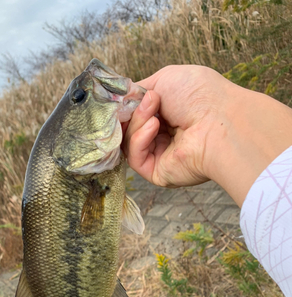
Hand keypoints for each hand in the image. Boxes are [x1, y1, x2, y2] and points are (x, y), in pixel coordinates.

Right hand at [122, 65, 291, 206]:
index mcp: (169, 114)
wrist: (220, 122)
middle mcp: (165, 136)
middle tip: (146, 101)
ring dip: (138, 122)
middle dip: (133, 112)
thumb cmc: (201, 96)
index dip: (126, 105)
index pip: (135, 113)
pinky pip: (135, 158)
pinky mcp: (158, 174)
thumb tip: (120, 99)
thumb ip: (138, 89)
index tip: (123, 96)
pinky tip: (155, 127)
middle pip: (128, 128)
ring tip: (154, 110)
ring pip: (129, 142)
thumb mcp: (165, 79)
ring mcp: (161, 156)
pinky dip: (139, 139)